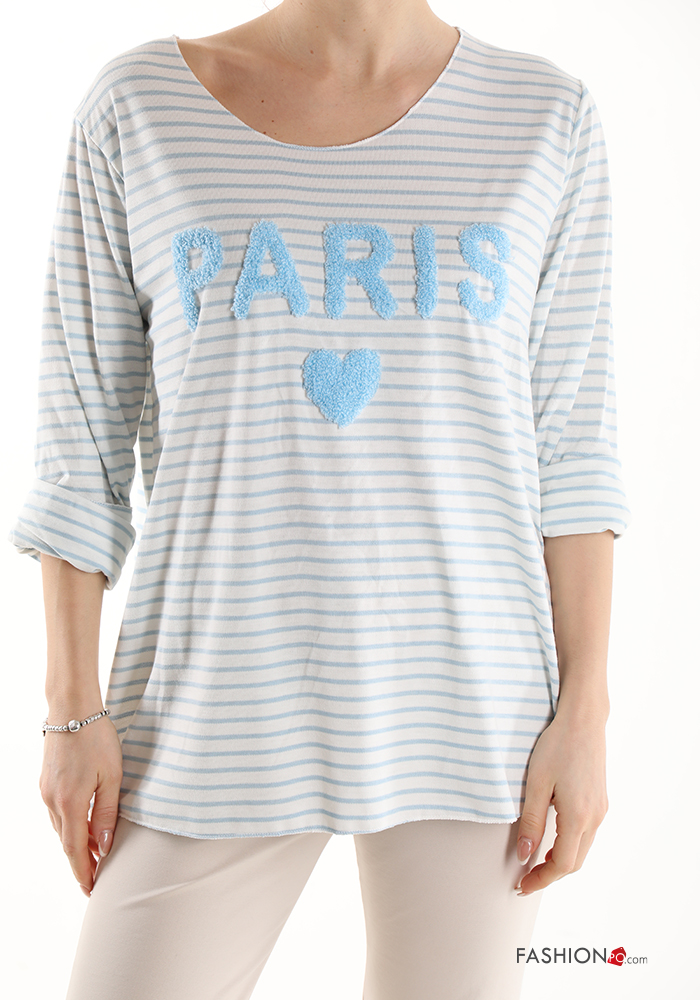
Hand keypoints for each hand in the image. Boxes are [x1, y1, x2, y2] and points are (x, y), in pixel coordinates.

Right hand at [39, 709, 122, 896]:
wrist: (72, 709)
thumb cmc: (97, 738)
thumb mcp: (112, 777)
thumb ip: (107, 813)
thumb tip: (104, 847)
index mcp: (70, 803)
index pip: (75, 850)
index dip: (83, 873)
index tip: (92, 890)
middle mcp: (52, 801)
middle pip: (67, 842)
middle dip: (82, 861)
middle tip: (98, 877)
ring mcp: (46, 791)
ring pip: (62, 828)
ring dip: (78, 842)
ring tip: (97, 853)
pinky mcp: (46, 782)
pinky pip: (58, 813)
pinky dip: (71, 824)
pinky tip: (85, 825)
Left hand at [513, 707, 608, 894]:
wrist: (583, 720)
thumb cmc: (556, 746)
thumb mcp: (536, 783)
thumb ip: (531, 822)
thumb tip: (524, 855)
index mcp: (579, 816)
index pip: (563, 864)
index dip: (542, 880)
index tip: (522, 886)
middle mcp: (595, 817)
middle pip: (575, 862)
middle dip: (550, 875)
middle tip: (525, 879)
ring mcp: (601, 809)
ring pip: (583, 849)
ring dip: (561, 861)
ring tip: (535, 862)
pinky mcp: (600, 801)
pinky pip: (586, 834)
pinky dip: (569, 845)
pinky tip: (552, 840)